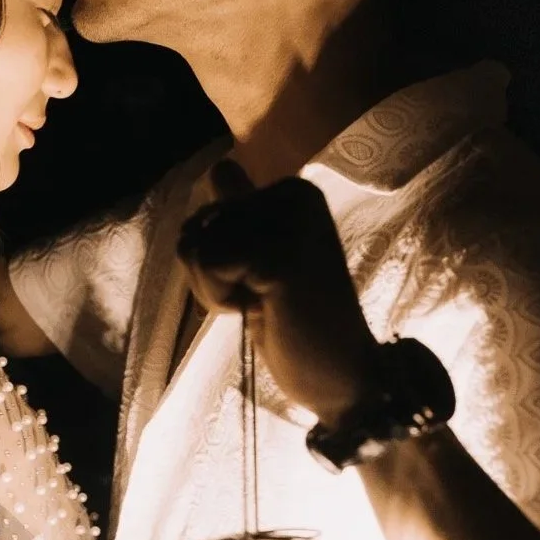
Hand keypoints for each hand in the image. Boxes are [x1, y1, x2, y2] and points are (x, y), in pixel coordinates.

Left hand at [177, 159, 383, 425]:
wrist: (343, 374)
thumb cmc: (299, 323)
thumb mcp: (262, 259)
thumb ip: (242, 214)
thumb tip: (221, 166)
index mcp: (294, 192)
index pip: (207, 212)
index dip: (214, 258)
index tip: (260, 281)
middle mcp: (295, 194)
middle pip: (197, 226)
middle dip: (210, 274)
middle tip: (261, 298)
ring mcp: (290, 224)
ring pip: (196, 244)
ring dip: (214, 289)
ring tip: (262, 303)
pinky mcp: (280, 257)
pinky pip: (207, 264)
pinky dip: (220, 298)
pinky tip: (261, 310)